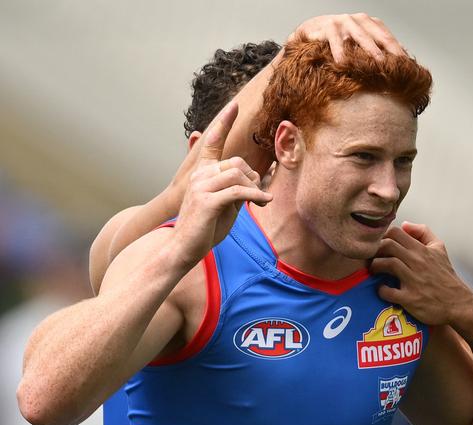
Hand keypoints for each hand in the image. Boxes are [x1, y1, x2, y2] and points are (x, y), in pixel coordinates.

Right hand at [172, 101, 271, 268]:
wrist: (183, 248)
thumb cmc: (205, 228)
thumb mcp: (225, 204)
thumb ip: (237, 189)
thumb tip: (257, 179)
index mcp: (201, 172)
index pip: (213, 142)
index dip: (224, 122)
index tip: (235, 104)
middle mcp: (199, 175)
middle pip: (238, 163)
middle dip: (253, 178)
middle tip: (259, 195)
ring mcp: (201, 186)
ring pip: (240, 176)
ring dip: (255, 189)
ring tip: (261, 201)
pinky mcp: (207, 200)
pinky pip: (240, 191)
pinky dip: (256, 196)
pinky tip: (265, 202)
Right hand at [288, 13, 405, 62]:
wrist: (311, 30)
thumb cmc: (337, 39)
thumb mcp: (358, 43)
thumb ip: (375, 49)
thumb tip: (398, 63)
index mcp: (370, 23)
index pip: (388, 38)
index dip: (399, 52)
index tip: (408, 67)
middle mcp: (359, 20)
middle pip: (379, 36)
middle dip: (390, 50)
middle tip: (399, 65)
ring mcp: (344, 22)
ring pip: (361, 37)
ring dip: (370, 50)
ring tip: (378, 62)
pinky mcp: (328, 28)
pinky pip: (335, 41)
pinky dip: (339, 52)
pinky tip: (343, 63)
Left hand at [370, 221, 472, 325]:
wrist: (458, 303)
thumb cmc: (445, 275)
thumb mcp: (439, 249)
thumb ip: (423, 233)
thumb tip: (404, 224)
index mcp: (422, 250)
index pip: (396, 232)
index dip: (383, 236)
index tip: (380, 244)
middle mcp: (418, 263)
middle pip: (388, 245)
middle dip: (375, 250)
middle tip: (373, 257)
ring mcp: (413, 281)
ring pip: (386, 264)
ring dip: (375, 266)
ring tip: (375, 270)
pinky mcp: (410, 299)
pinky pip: (388, 291)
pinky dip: (381, 289)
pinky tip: (383, 289)